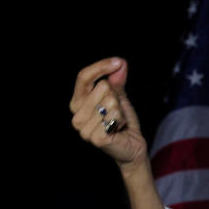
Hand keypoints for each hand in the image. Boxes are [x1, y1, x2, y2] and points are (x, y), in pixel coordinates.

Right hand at [69, 57, 148, 173]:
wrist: (132, 145)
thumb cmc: (121, 120)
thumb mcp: (119, 96)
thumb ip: (117, 79)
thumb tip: (120, 62)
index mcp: (77, 102)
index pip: (83, 77)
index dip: (100, 66)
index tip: (118, 62)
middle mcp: (76, 115)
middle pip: (102, 86)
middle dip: (116, 96)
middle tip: (116, 111)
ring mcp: (84, 129)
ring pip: (110, 101)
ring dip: (120, 110)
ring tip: (116, 121)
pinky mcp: (95, 138)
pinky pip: (115, 115)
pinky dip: (122, 120)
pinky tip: (118, 128)